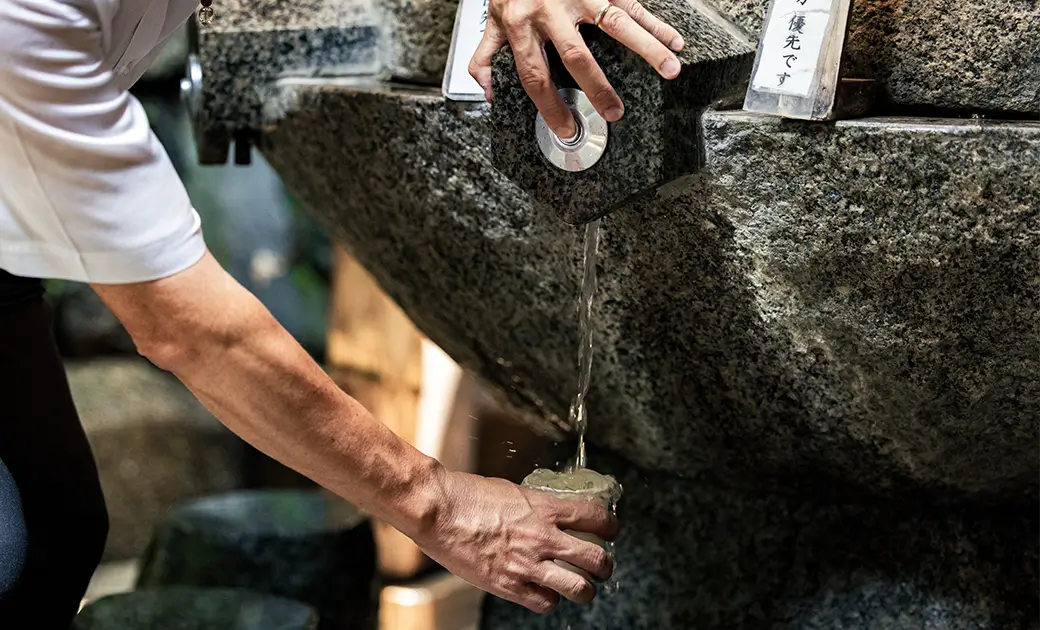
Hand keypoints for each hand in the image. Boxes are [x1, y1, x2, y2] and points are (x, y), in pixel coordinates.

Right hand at [408, 469, 618, 612]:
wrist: (439, 510)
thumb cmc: (468, 495)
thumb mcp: (512, 491)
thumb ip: (535, 506)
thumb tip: (546, 513)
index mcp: (546, 508)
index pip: (596, 519)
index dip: (610, 527)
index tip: (609, 531)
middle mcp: (544, 537)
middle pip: (597, 558)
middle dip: (605, 565)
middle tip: (602, 566)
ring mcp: (528, 564)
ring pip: (580, 588)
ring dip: (585, 589)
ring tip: (583, 587)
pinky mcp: (509, 585)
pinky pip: (545, 603)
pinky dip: (549, 600)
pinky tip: (545, 592)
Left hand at [468, 0, 683, 137]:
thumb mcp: (493, 18)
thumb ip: (485, 56)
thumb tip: (488, 92)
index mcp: (519, 25)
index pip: (534, 75)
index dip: (550, 106)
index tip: (567, 129)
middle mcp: (549, 10)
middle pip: (576, 55)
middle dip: (597, 87)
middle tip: (615, 113)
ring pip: (615, 24)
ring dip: (646, 48)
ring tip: (670, 70)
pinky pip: (631, 3)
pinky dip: (656, 22)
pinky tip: (674, 41)